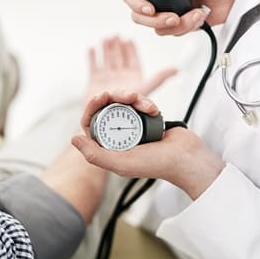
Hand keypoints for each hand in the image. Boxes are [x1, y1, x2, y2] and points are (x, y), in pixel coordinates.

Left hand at [72, 91, 225, 199]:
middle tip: (128, 94)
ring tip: (145, 105)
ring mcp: (133, 127)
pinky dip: (146, 102)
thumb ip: (95, 155)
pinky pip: (139, 103)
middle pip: (107, 108)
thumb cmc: (156, 164)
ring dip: (134, 99)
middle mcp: (119, 138)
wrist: (186, 158)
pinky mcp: (147, 119)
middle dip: (116, 97)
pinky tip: (153, 109)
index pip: (92, 123)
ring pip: (124, 103)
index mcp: (109, 149)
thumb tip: (73, 138)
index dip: (93, 107)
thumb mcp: (121, 163)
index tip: (101, 96)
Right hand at [85, 36, 176, 100]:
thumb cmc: (126, 107)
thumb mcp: (146, 88)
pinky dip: (93, 57)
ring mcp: (107, 78)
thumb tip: (176, 69)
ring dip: (107, 49)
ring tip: (107, 39)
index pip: (133, 61)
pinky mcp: (94, 81)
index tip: (129, 40)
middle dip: (118, 47)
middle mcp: (120, 77)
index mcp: (133, 78)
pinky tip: (92, 48)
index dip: (131, 50)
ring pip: (107, 60)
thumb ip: (159, 78)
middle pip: (119, 58)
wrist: (105, 117)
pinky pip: (94, 67)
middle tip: (116, 36)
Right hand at [123, 0, 245, 35]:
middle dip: (157, 21)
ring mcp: (167, 14)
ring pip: (158, 29)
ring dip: (179, 24)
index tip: (150, 9)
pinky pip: (174, 34)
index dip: (136, 4)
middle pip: (140, 18)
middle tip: (173, 18)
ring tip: (196, 13)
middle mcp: (159, 0)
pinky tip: (198, 17)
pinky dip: (188, 27)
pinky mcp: (178, 26)